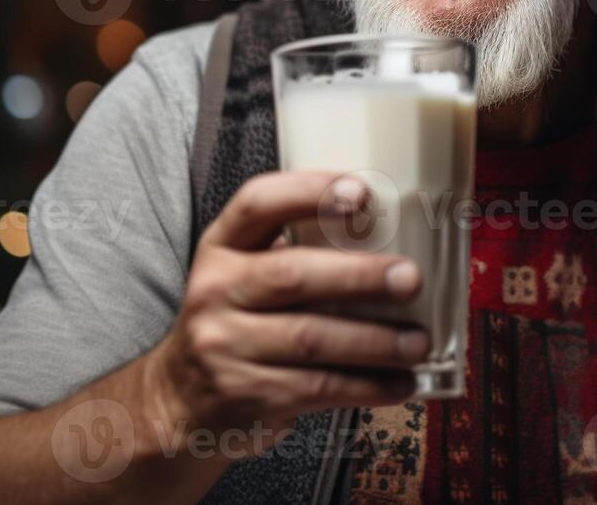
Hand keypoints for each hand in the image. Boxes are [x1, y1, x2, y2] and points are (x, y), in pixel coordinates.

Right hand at [146, 171, 425, 445]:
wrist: (178, 403)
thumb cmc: (233, 325)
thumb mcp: (241, 276)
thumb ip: (293, 253)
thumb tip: (392, 242)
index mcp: (220, 248)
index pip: (257, 204)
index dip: (309, 193)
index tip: (362, 192)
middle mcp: (216, 291)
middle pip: (292, 275)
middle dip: (360, 276)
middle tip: (410, 278)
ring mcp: (225, 346)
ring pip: (311, 339)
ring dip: (376, 342)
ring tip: (418, 341)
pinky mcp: (246, 395)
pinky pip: (318, 388)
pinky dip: (367, 386)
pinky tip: (400, 383)